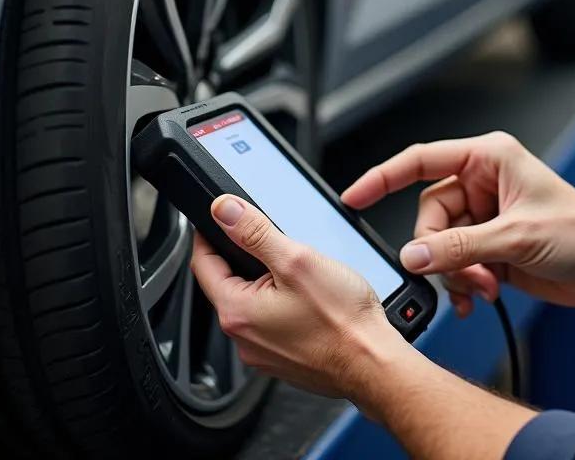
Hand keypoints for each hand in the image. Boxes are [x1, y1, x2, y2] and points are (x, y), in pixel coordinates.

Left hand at [190, 195, 401, 398]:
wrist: (371, 363)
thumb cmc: (342, 320)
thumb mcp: (296, 260)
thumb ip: (255, 233)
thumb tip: (225, 210)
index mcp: (237, 312)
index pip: (203, 263)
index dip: (209, 234)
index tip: (219, 216)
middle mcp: (242, 338)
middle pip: (228, 283)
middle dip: (246, 257)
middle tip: (274, 241)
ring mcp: (262, 352)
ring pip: (253, 302)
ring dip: (267, 281)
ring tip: (299, 271)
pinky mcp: (282, 358)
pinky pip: (271, 322)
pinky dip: (283, 304)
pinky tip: (309, 299)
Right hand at [341, 131, 574, 317]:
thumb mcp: (515, 237)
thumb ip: (459, 247)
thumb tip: (414, 255)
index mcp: (488, 159)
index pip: (422, 161)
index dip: (383, 176)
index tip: (354, 195)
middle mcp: (483, 184)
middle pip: (429, 215)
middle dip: (441, 251)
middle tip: (466, 274)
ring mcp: (485, 217)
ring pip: (440, 245)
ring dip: (455, 273)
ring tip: (483, 287)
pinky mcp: (490, 246)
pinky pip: (455, 264)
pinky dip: (461, 284)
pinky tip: (478, 297)